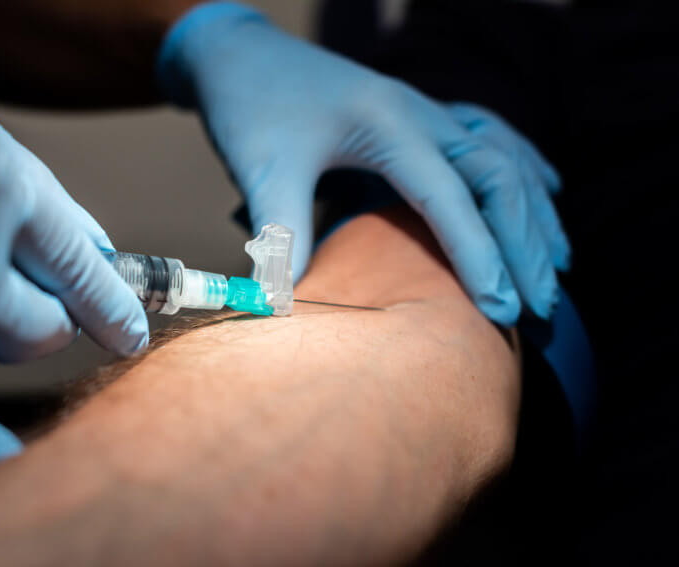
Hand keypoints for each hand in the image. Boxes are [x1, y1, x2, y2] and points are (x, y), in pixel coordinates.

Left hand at [157, 2, 567, 324]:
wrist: (240, 54)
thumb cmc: (250, 106)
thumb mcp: (263, 166)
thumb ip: (282, 231)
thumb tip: (287, 304)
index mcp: (389, 124)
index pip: (450, 197)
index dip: (479, 256)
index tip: (502, 311)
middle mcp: (421, 114)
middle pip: (496, 178)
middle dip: (524, 244)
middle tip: (542, 307)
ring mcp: (424, 111)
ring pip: (503, 160)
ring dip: (532, 214)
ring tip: (558, 268)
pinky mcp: (417, 118)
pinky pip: (490, 140)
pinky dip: (524, 171)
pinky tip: (548, 191)